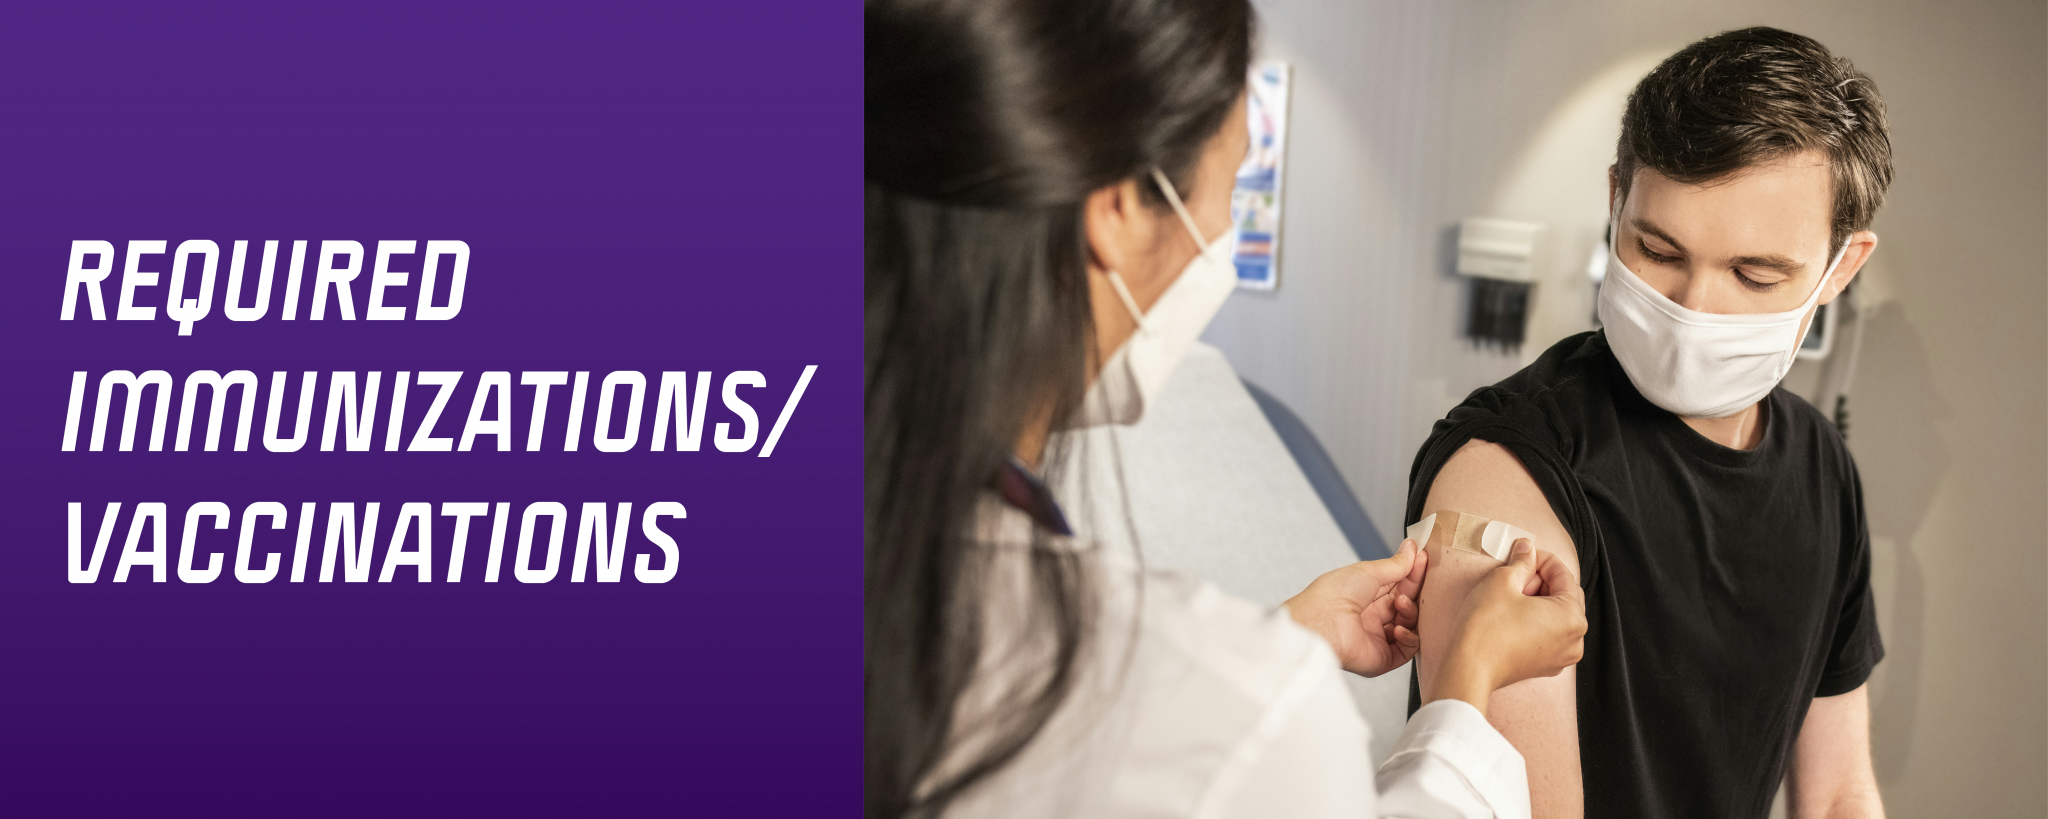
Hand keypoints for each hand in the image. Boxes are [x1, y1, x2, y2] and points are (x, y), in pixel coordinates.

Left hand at [1283, 539, 1429, 677]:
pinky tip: (1400, 628)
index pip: (1397, 585)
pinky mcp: (1381, 658)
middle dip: (1414, 591)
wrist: (1320, 622)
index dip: (1411, 573)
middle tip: (1422, 577)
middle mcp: (1371, 617)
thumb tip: (1411, 549)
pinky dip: (1409, 638)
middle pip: (1405, 604)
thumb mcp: (1368, 571)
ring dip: (1411, 612)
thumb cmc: (1333, 595)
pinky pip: (1406, 650)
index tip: (1423, 559)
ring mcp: (1377, 638)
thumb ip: (1395, 564)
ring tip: (1401, 603)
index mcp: (1364, 596)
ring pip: (1409, 626)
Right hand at [1423, 539, 1586, 714]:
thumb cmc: (1486, 626)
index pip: (1564, 575)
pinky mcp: (1545, 666)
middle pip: (1564, 596)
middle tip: (1515, 574)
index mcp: (1573, 616)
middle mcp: (1575, 639)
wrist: (1469, 668)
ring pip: (1556, 616)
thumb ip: (1521, 561)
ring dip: (1538, 600)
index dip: (1542, 559)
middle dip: (1541, 580)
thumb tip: (1527, 548)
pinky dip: (1535, 620)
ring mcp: (1562, 657)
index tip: (1523, 552)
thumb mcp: (1502, 581)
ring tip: (1511, 595)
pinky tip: (1512, 614)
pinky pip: (1548, 634)